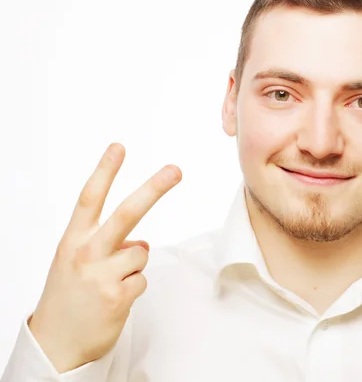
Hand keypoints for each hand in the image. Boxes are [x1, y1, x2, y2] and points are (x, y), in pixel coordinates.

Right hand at [28, 143, 181, 372]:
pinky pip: (143, 279)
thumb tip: (141, 243)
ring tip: (110, 284)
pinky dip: (134, 287)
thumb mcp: (75, 263)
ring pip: (141, 253)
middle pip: (126, 213)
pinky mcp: (118, 297)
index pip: (89, 199)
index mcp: (72, 241)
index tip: (118, 147)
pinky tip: (114, 300)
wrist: (56, 344)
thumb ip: (107, 245)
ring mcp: (102, 276)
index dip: (104, 171)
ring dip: (133, 266)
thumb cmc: (68, 296)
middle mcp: (86, 254)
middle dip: (154, 188)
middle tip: (176, 170)